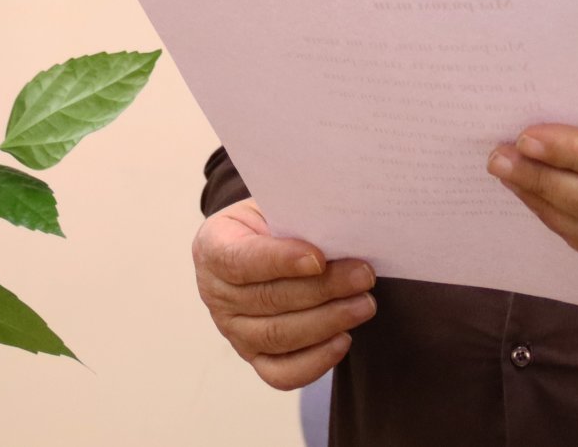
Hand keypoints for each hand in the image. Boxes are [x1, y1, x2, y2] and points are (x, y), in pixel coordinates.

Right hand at [192, 199, 376, 389]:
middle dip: (322, 289)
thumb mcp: (275, 203)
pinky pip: (281, 373)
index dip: (279, 261)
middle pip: (268, 300)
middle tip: (363, 276)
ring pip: (278, 336)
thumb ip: (297, 215)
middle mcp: (215, 293)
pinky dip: (314, 361)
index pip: (240, 260)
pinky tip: (343, 340)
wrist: (262, 243)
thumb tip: (337, 230)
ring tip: (364, 304)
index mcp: (213, 246)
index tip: (319, 257)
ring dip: (327, 321)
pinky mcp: (253, 357)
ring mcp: (232, 330)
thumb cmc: (273, 219)